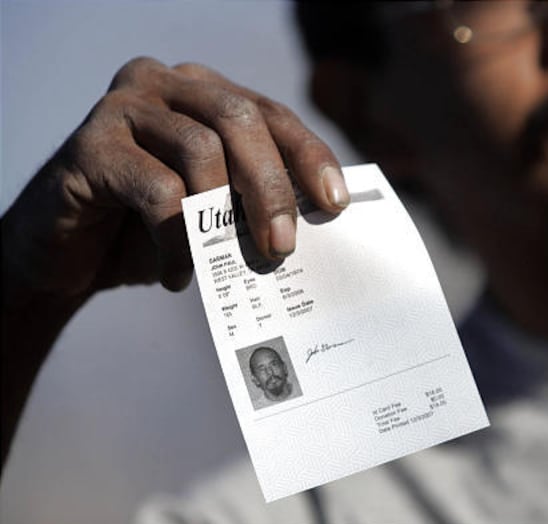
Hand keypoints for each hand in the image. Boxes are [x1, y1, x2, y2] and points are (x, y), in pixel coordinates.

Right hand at [2, 57, 349, 300]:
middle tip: (283, 245)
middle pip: (240, 119)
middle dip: (272, 186)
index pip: (271, 113)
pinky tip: (175, 274)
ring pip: (200, 148)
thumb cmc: (153, 229)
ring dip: (220, 218)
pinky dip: (176, 241)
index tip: (335, 202)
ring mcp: (125, 107)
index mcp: (205, 92)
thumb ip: (254, 198)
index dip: (309, 155)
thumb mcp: (214, 209)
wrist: (72, 256)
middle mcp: (166, 85)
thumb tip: (317, 218)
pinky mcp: (90, 145)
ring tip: (219, 265)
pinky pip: (156, 191)